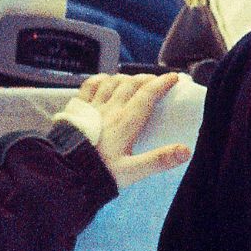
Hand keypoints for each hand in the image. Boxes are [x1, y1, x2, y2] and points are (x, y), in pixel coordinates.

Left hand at [78, 73, 191, 190]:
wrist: (64, 173)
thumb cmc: (99, 173)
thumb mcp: (132, 171)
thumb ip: (159, 160)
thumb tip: (186, 151)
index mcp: (126, 122)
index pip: (147, 94)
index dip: (162, 83)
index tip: (173, 77)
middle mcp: (110, 109)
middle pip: (131, 84)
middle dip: (146, 78)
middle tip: (156, 81)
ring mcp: (92, 107)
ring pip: (111, 82)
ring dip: (125, 78)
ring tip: (133, 81)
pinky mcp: (77, 110)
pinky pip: (89, 86)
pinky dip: (99, 79)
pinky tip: (104, 80)